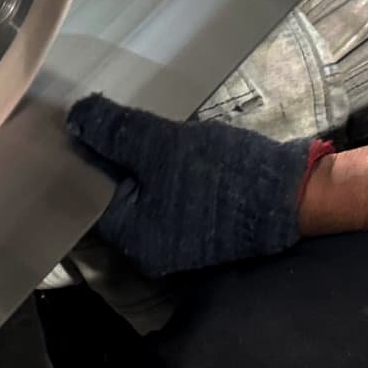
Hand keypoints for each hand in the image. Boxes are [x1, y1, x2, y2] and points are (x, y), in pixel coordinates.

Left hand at [67, 95, 324, 276]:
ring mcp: (173, 242)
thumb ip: (114, 132)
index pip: (89, 193)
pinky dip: (158, 174)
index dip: (84, 156)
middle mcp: (146, 250)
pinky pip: (163, 199)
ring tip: (135, 128)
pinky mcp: (194, 230)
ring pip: (139, 195)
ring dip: (136, 164)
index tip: (83, 123)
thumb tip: (75, 118)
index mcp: (132, 237)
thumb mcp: (160, 144)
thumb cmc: (223, 174)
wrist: (293, 193)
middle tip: (108, 119)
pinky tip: (162, 147)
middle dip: (111, 159)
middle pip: (112, 196)